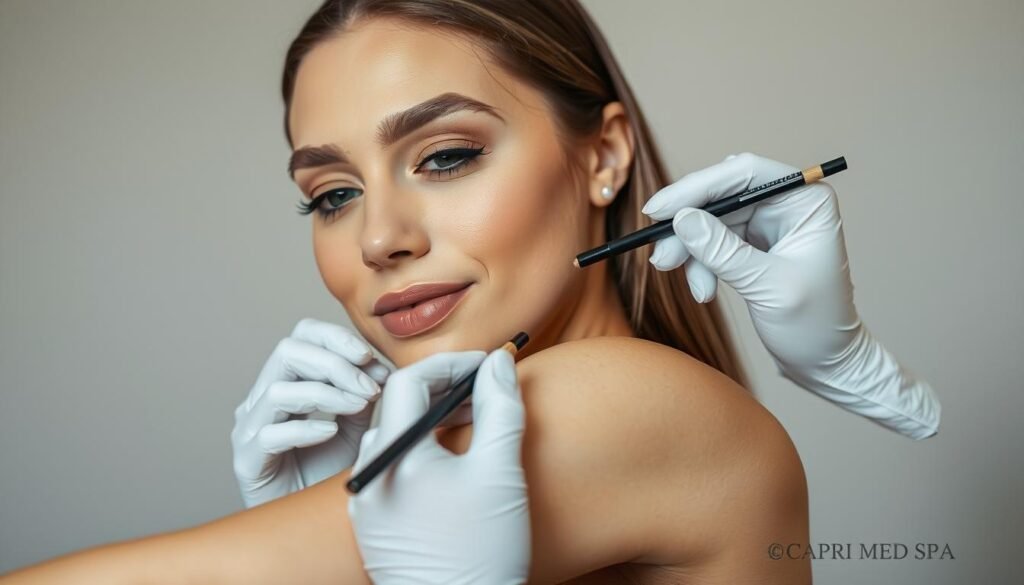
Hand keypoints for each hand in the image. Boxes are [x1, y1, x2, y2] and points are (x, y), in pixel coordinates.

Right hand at [231, 318, 391, 507]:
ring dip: (326, 394)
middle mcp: (262, 398)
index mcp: (287, 381)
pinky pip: (270, 434)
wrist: (307, 520)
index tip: (368, 356)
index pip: (302, 336)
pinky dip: (305, 429)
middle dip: (334, 363)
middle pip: (287, 352)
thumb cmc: (327, 470)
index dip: (334, 338)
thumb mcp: (356, 425)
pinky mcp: (247, 460)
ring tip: (358, 406)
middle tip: (370, 386)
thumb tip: (380, 368)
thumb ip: (362, 393)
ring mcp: (249, 428)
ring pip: (277, 390)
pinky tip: (331, 432)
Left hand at [348, 349, 529, 584]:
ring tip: (475, 423)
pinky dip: (422, 450)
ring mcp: (367, 502)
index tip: (486, 366)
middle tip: (487, 391)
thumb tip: (497, 362)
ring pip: (397, 436)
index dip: (451, 365)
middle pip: (400, 407)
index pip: (409, 382)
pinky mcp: (373, 523)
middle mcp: (368, 477)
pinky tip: (455, 461)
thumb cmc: (483, 549)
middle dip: (445, 389)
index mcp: (393, 458)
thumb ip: (500, 406)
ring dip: (433, 419)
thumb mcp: (499, 471)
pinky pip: (393, 467)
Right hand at [642, 152, 939, 438]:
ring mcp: (768, 223)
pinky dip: (700, 264)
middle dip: (688, 225)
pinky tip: (704, 291)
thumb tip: (682, 220)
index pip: (744, 174)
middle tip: (662, 257)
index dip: (697, 187)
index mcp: (806, 200)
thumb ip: (724, 252)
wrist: (827, 363)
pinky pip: (712, 241)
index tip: (659, 210)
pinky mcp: (752, 245)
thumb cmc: (816, 326)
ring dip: (691, 251)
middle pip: (721, 194)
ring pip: (710, 219)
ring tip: (695, 288)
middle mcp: (787, 203)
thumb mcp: (768, 288)